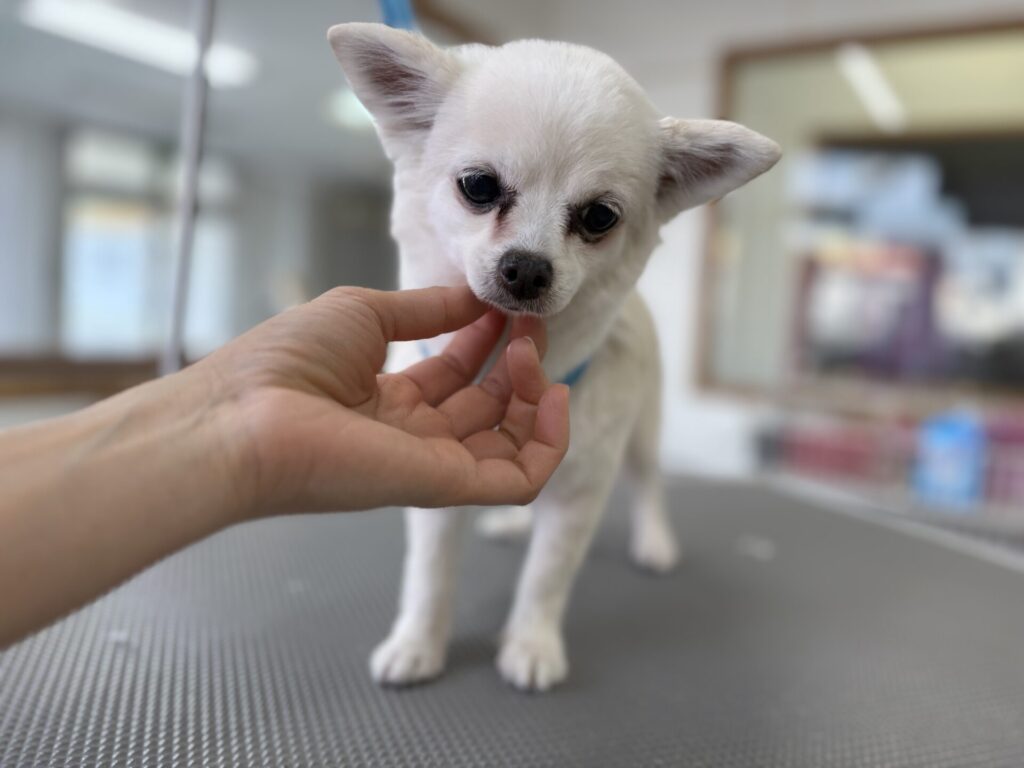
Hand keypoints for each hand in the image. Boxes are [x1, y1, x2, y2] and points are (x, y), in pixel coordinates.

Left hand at [206, 284, 569, 513]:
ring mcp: (431, 465)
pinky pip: (520, 478)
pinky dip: (550, 442)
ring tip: (532, 348)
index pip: (455, 373)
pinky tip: (556, 396)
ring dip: (535, 393)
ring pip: (511, 443)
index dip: (486, 336)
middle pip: (487, 406)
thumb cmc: (286, 361)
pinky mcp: (446, 488)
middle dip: (517, 360)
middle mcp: (413, 437)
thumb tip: (475, 295)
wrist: (242, 417)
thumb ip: (424, 309)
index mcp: (387, 399)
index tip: (505, 303)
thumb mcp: (363, 313)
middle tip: (528, 320)